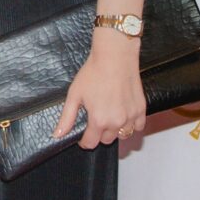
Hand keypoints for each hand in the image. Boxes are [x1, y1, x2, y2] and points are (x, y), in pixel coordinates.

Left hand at [53, 34, 144, 148]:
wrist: (114, 56)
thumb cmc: (94, 72)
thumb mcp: (74, 95)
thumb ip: (66, 118)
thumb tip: (58, 134)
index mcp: (99, 120)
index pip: (91, 143)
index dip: (84, 140)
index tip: (83, 134)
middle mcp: (116, 121)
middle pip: (106, 140)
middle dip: (99, 133)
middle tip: (96, 119)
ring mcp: (131, 116)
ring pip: (122, 134)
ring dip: (115, 130)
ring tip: (110, 116)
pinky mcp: (141, 109)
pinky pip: (138, 126)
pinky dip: (132, 124)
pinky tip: (124, 114)